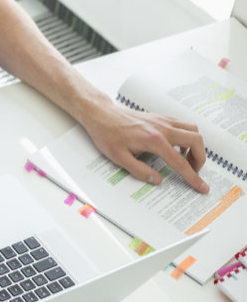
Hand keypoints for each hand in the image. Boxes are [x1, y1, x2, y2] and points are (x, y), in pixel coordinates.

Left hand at [82, 104, 208, 192]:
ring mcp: (162, 120)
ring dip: (195, 146)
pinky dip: (186, 136)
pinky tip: (175, 147)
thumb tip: (157, 180)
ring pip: (192, 130)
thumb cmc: (107, 134)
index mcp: (153, 140)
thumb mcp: (119, 157)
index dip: (193, 177)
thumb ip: (140, 171)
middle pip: (196, 140)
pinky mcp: (160, 117)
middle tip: (193, 170)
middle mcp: (162, 128)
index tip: (202, 187)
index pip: (180, 162)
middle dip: (200, 158)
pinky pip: (182, 125)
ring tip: (185, 159)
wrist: (101, 114)